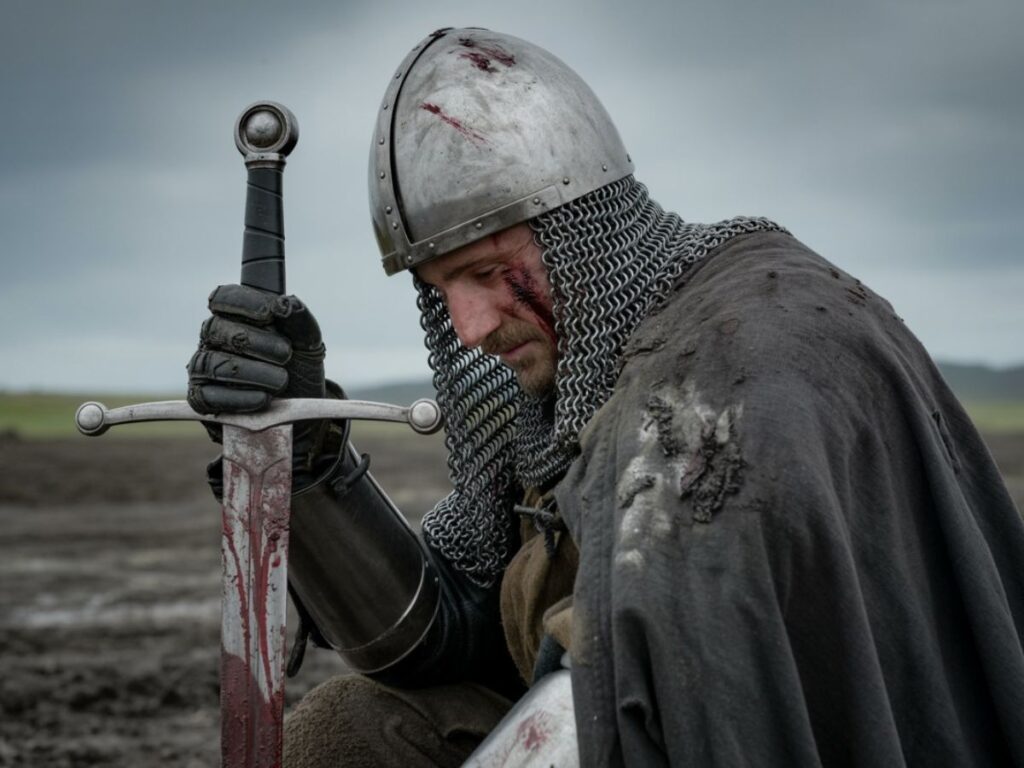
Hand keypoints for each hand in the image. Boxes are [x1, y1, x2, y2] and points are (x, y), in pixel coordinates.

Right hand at [187, 284, 325, 414]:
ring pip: (213, 362)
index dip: (244, 302)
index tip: (270, 312)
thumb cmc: (298, 368)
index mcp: (235, 316)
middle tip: (286, 353)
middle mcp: (213, 338)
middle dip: (254, 341)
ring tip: (281, 380)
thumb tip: (284, 303)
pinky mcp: (201, 398)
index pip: (223, 297)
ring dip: (251, 372)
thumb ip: (300, 321)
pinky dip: (239, 397)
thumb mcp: (308, 344)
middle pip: (216, 329)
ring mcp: (203, 367)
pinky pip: (209, 396)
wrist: (299, 410)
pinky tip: (263, 398)